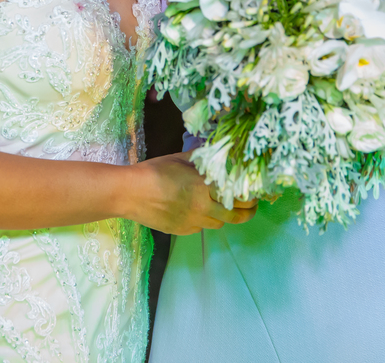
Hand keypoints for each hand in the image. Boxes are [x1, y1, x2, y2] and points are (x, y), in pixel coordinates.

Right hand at [124, 153, 256, 235]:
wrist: (129, 193)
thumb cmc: (154, 171)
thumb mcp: (180, 158)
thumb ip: (201, 158)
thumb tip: (216, 153)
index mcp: (204, 186)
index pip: (238, 196)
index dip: (251, 196)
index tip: (255, 193)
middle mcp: (203, 207)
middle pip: (236, 216)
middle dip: (248, 212)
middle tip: (251, 206)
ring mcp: (193, 222)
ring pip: (219, 224)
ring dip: (224, 216)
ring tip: (221, 206)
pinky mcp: (182, 231)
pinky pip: (201, 228)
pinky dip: (203, 220)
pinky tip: (196, 211)